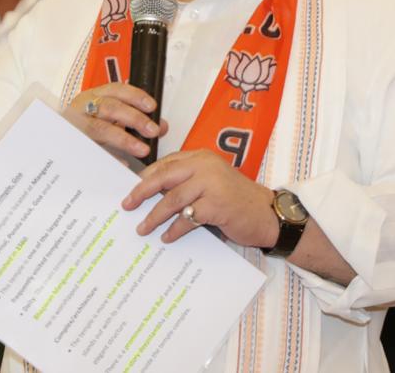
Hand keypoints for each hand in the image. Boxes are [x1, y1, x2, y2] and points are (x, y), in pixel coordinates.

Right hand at [64, 83, 166, 161]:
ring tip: (142, 150)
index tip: (152, 107)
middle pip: (109, 108)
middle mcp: (83, 108)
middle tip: (153, 131)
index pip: (115, 90)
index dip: (135, 96)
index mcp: (93, 96)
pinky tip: (124, 164)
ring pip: (100, 129)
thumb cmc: (88, 126)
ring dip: (124, 139)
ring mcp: (75, 126)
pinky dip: (110, 158)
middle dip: (134, 118)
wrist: (52, 141)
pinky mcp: (72, 145)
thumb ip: (136, 121)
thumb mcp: (111, 118)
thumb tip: (162, 126)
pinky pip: (92, 151)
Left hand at [121, 150, 277, 247]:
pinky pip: (187, 219)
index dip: (146, 176)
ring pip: (172, 199)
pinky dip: (174, 229)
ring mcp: (211, 184)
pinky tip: (167, 237)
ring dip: (155, 216)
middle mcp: (205, 166)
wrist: (267, 214)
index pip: (166, 163)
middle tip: (127, 205)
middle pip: (164, 177)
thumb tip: (152, 192)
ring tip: (143, 228)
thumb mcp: (211, 182)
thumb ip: (187, 181)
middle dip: (142, 192)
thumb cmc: (237, 200)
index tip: (130, 189)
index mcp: (201, 156)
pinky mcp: (216, 205)